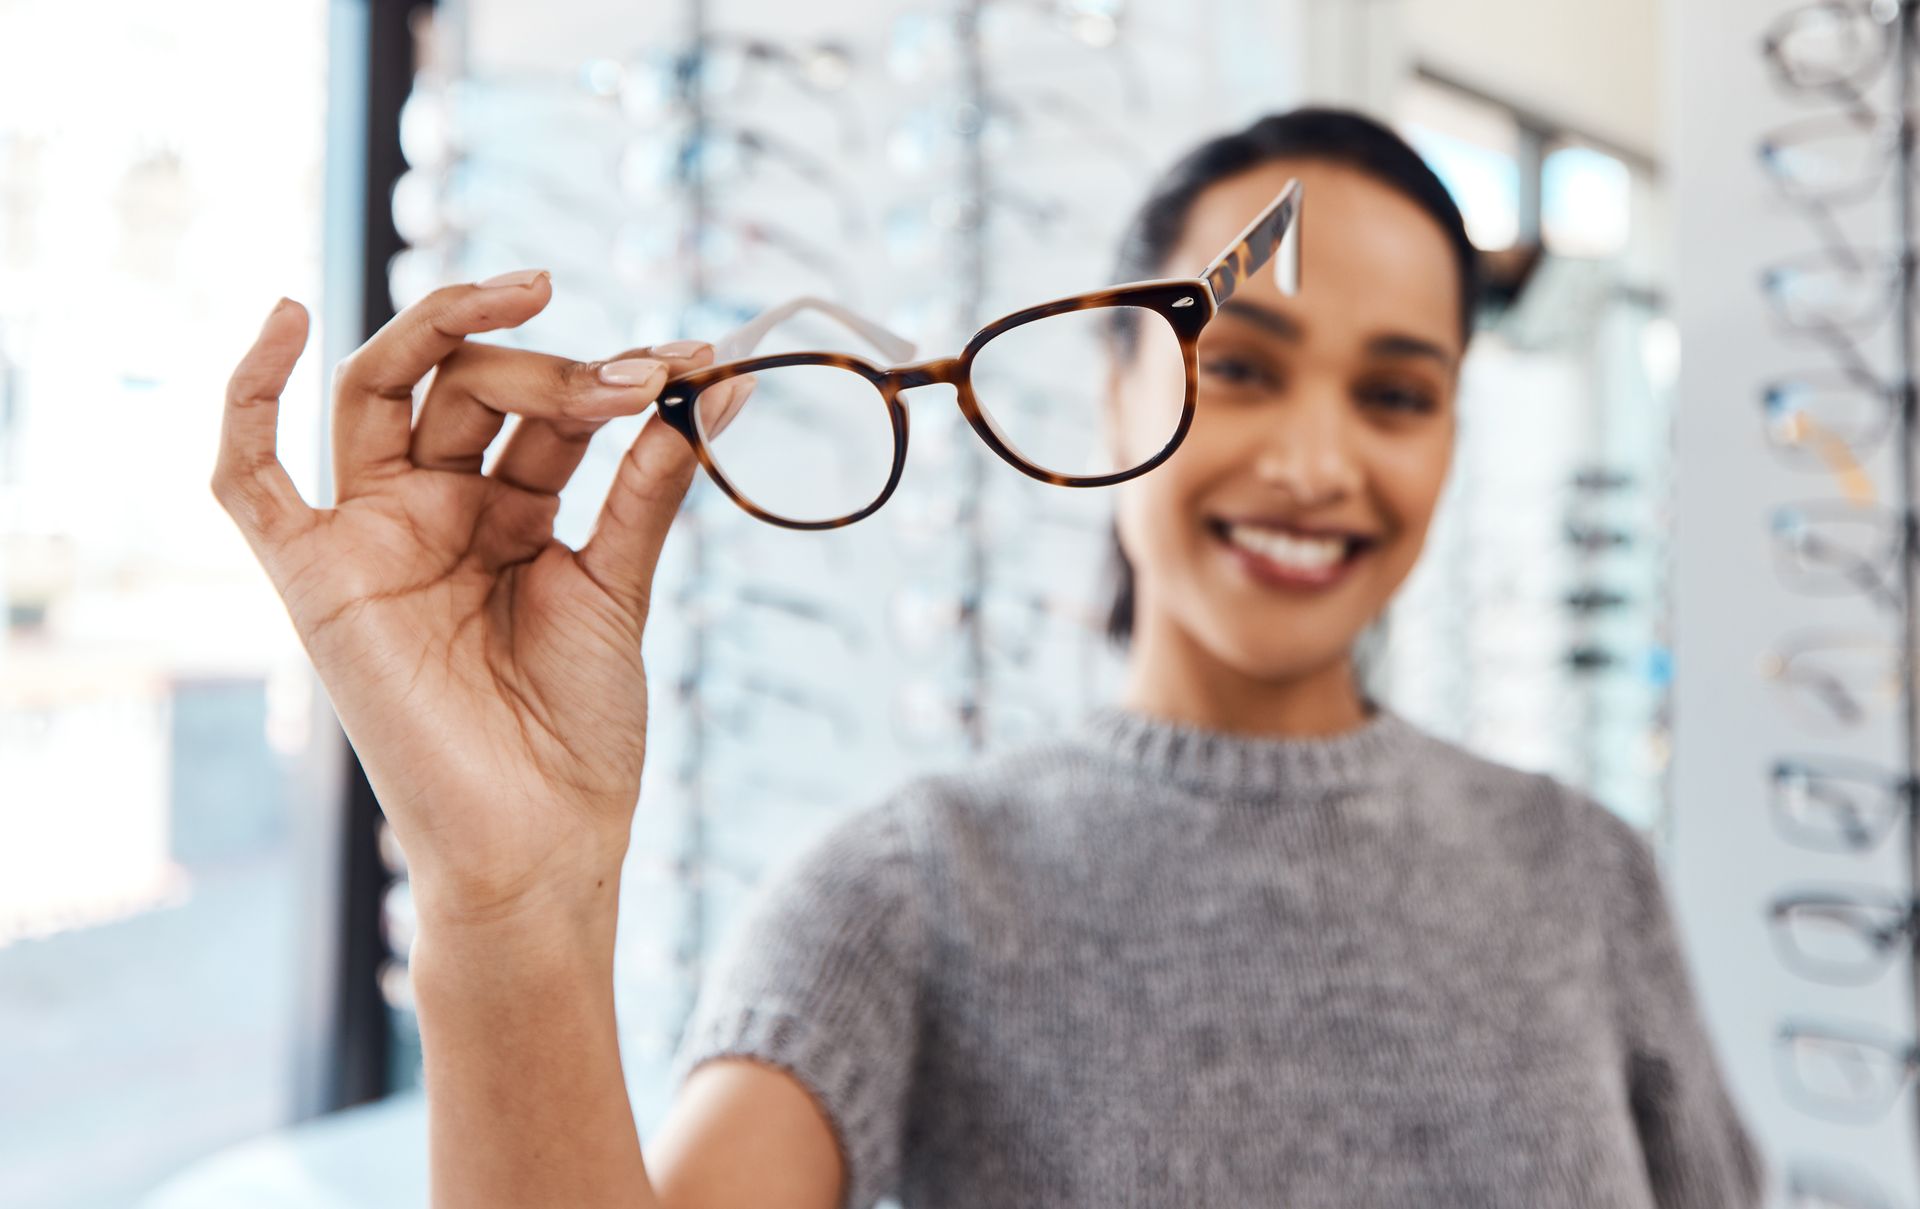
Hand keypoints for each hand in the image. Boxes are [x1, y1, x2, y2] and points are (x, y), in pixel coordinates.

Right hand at [212, 272, 745, 926]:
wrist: (542, 840)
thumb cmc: (579, 731)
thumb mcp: (620, 588)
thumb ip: (649, 484)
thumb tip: (718, 385)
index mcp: (507, 514)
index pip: (543, 408)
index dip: (612, 374)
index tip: (691, 360)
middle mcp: (434, 512)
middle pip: (467, 386)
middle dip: (553, 366)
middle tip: (634, 374)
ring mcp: (369, 538)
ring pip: (382, 394)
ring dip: (456, 336)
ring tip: (541, 301)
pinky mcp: (313, 580)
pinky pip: (247, 478)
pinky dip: (248, 393)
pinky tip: (287, 316)